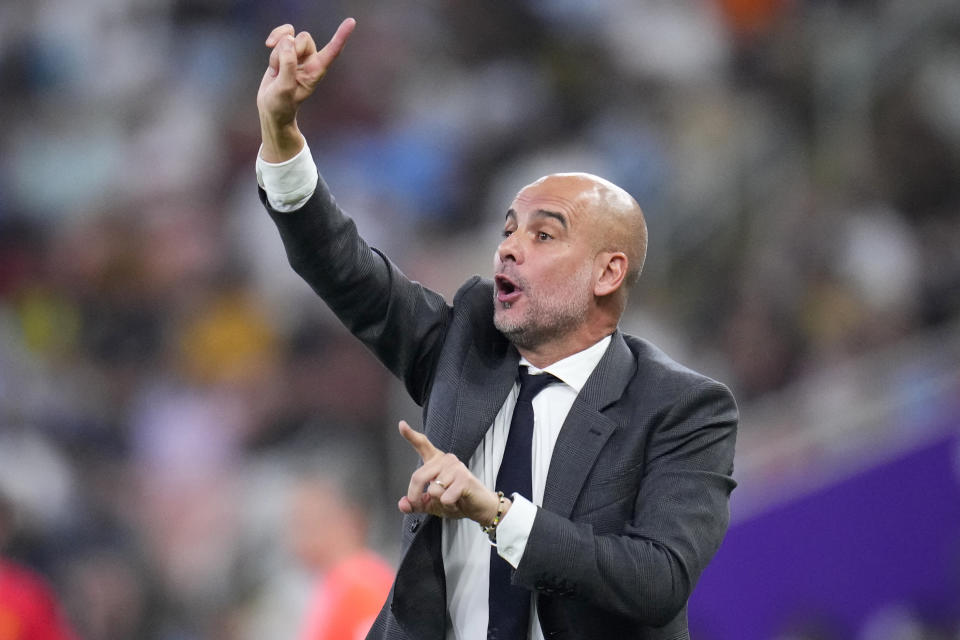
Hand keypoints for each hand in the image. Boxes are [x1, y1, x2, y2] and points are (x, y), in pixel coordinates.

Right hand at [256, 19, 355, 161]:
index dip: (341, 36)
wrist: (270, 106)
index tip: (351, 22)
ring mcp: (298, 54)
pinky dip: (274, 38)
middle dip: (289, 50)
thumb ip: (288, 65)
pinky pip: (282, 33)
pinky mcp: (286, 49)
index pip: (333, 51)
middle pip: (304, 38)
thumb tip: (288, 40)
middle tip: (282, 70)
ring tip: (276, 70)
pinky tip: (268, 46)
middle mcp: (311, 59)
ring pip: (289, 36)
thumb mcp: (285, 88)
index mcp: (317, 70)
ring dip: (277, 52)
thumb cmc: (282, 103)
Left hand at [397, 421, 503, 524]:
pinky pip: (445, 497)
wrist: (478, 507)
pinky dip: (449, 505)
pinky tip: (458, 501)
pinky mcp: (464, 478)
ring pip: (433, 490)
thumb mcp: (431, 504)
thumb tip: (403, 504)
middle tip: (423, 504)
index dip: (410, 435)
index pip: (422, 444)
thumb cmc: (456, 500)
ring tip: (451, 498)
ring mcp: (456, 467)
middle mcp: (445, 459)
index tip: (401, 424)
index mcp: (435, 461)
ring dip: (439, 502)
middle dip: (416, 497)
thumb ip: (416, 503)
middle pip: (418, 477)